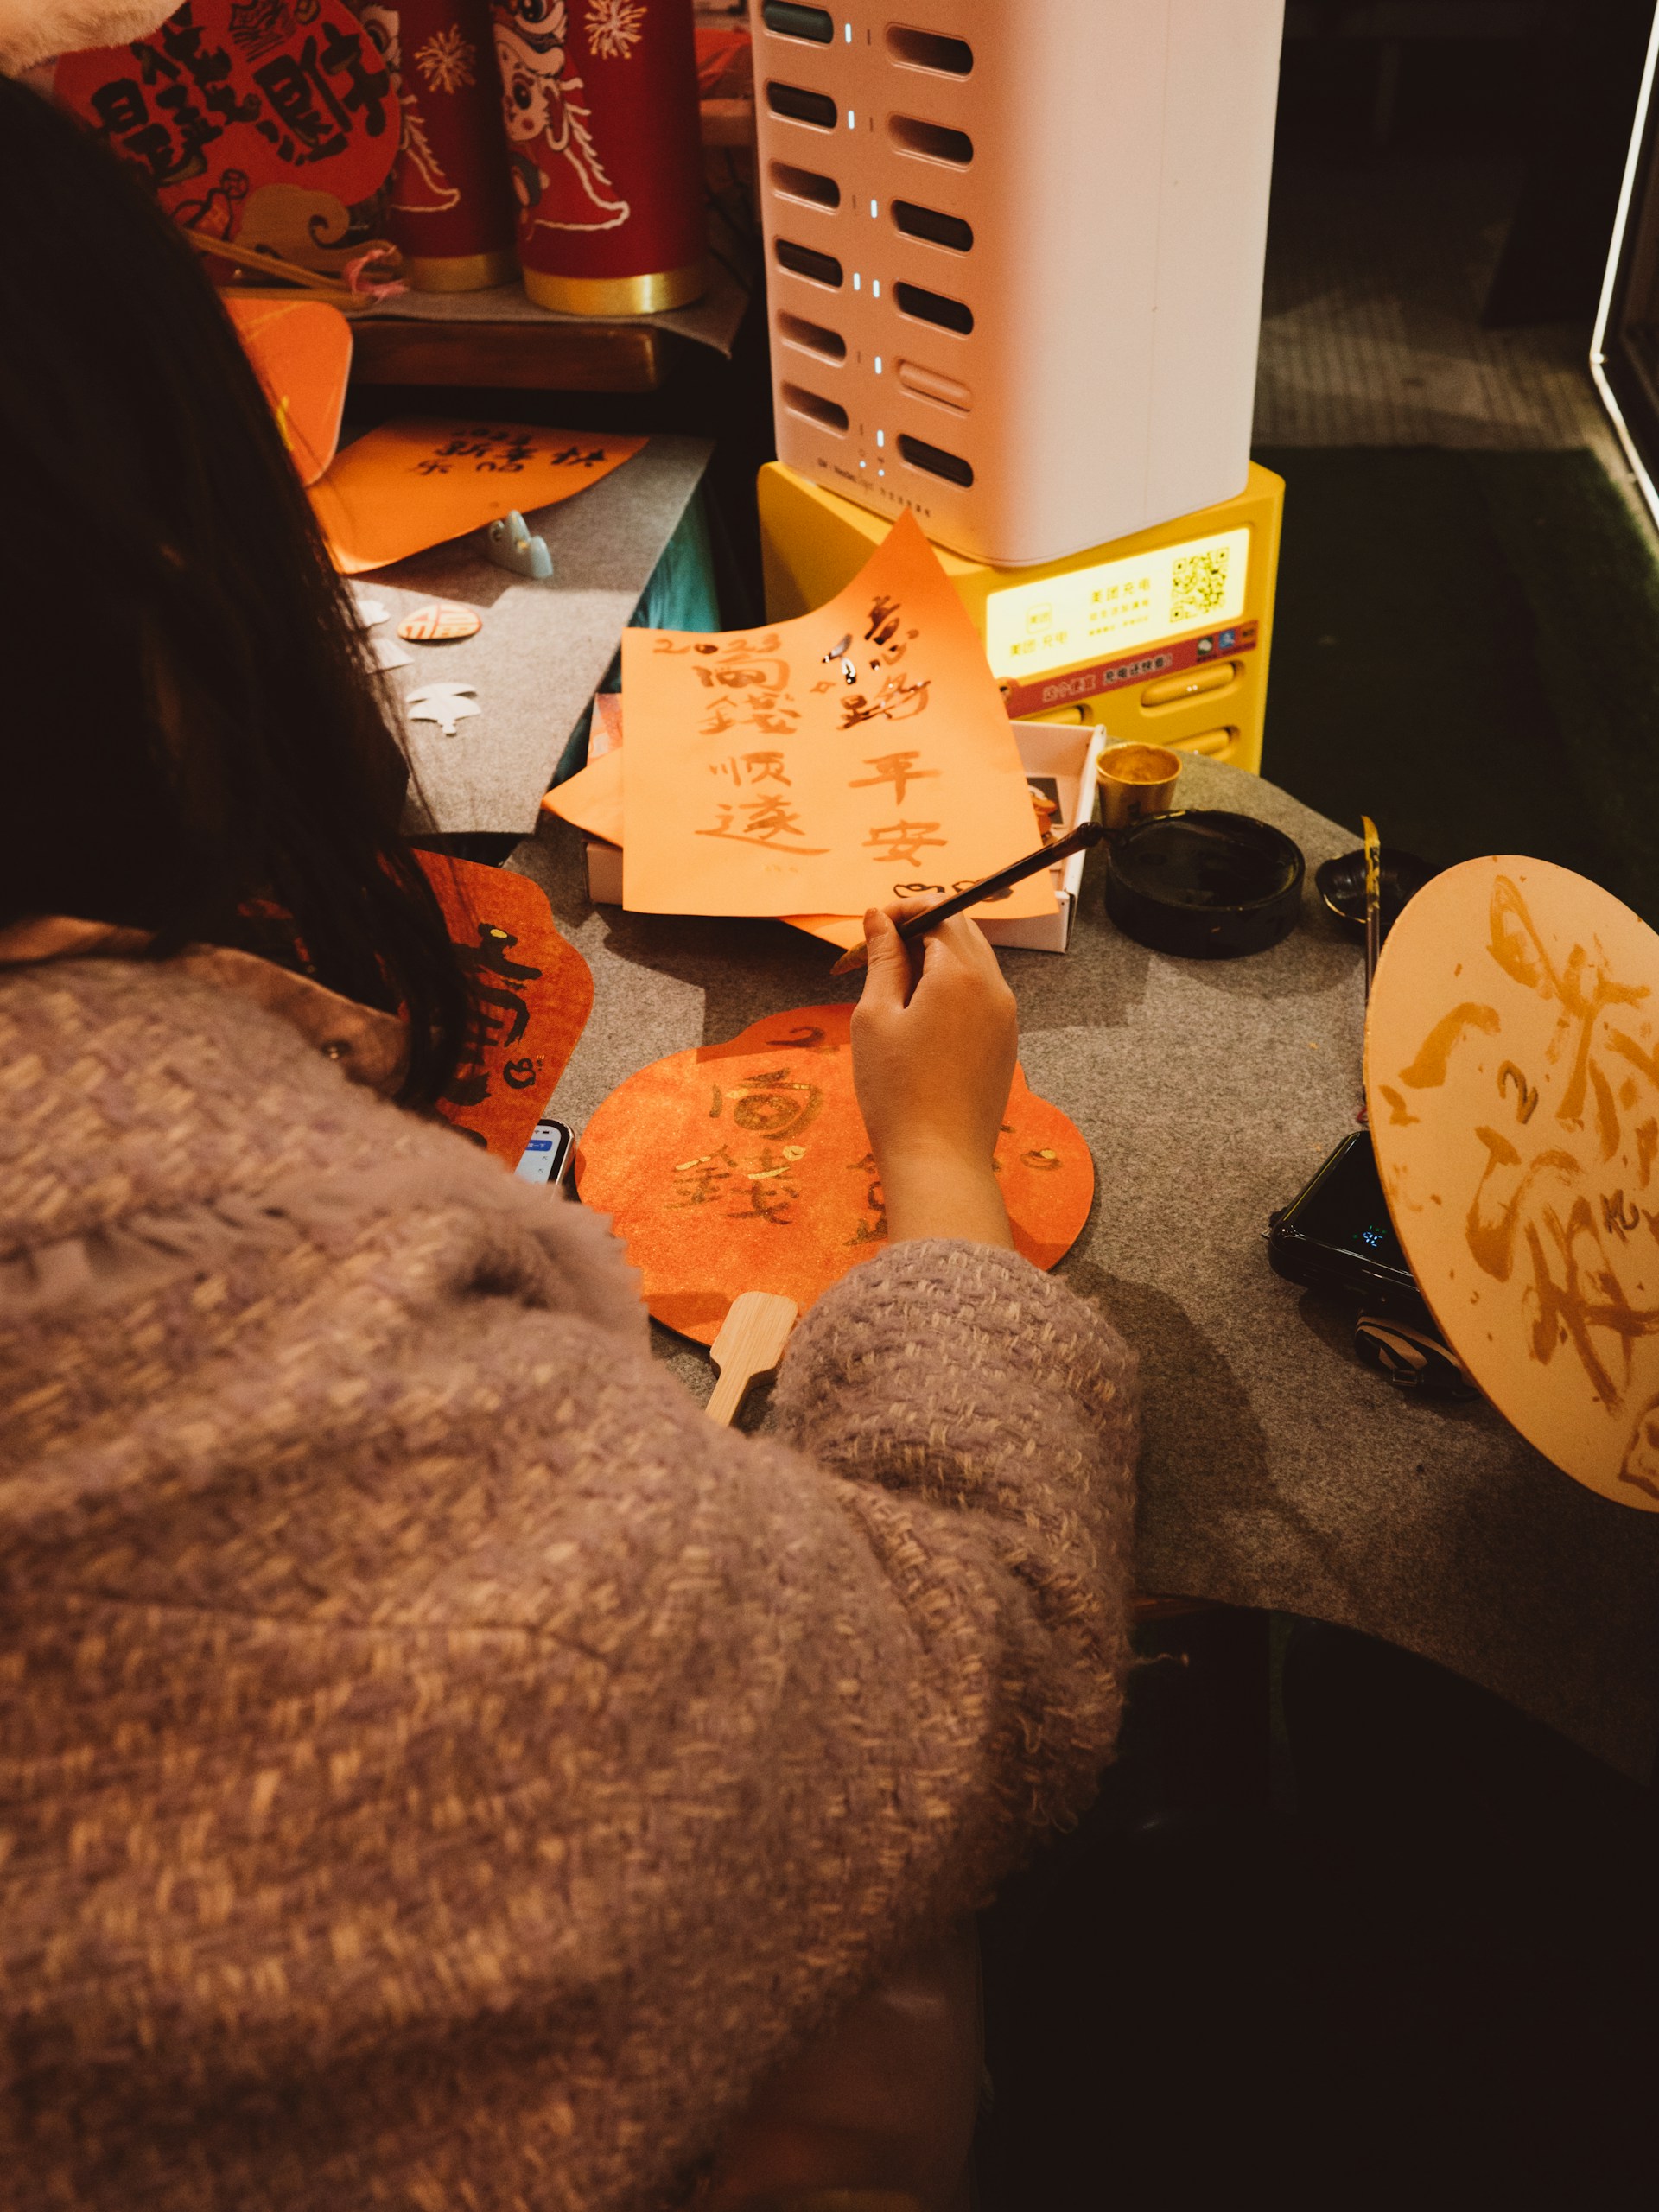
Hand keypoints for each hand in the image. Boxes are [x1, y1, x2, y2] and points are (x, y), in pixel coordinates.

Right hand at [850, 900, 1017, 1247]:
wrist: (939, 1160)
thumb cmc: (896, 1090)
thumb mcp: (875, 1016)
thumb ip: (882, 959)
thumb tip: (879, 917)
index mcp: (960, 974)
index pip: (938, 912)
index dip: (902, 911)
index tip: (870, 928)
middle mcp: (994, 987)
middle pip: (961, 932)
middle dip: (919, 931)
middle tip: (877, 957)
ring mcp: (1006, 1016)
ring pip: (974, 963)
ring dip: (936, 960)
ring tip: (895, 991)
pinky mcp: (1006, 1041)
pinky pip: (982, 995)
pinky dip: (953, 989)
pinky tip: (921, 1020)